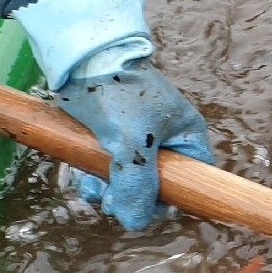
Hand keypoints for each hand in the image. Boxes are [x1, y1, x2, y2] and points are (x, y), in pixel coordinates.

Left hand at [57, 56, 213, 229]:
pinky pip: (107, 167)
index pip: (193, 180)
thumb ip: (137, 185)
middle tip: (109, 200)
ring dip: (107, 190)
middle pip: (156, 185)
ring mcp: (135, 135)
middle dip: (131, 197)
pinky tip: (80, 176)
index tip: (146, 206)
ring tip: (90, 187)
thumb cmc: (115, 91)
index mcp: (185, 136)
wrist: (78, 49)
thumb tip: (135, 223)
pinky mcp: (107, 132)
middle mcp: (165, 138)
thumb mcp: (130, 141)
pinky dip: (94, 176)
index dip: (173, 199)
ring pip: (127, 179)